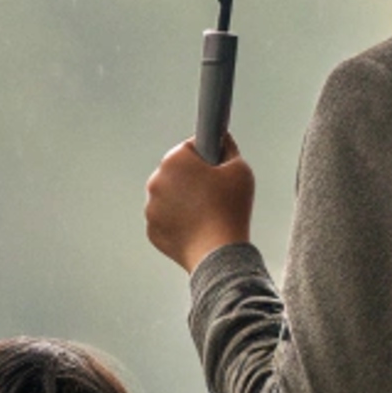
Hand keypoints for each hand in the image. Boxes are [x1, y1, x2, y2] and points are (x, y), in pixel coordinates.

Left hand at [144, 136, 255, 274]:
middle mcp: (156, 181)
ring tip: (207, 213)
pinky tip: (197, 227)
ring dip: (183, 200)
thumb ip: (229, 148)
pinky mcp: (152, 230)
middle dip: (193, 178)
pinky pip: (166, 220)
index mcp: (174, 160)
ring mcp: (151, 208)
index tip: (215, 166)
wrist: (218, 253)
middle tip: (215, 193)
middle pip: (177, 172)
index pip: (190, 147)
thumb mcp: (240, 169)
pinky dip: (178, 222)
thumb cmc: (230, 210)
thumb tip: (222, 139)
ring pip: (169, 197)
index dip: (206, 155)